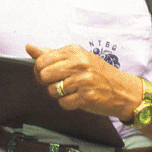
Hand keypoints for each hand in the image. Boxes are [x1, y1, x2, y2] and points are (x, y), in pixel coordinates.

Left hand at [25, 43, 139, 117]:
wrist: (123, 90)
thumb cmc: (97, 73)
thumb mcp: (76, 58)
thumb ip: (51, 54)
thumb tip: (29, 47)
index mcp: (74, 51)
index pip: (41, 61)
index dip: (40, 71)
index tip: (49, 74)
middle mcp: (78, 63)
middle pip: (43, 75)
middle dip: (48, 83)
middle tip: (61, 83)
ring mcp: (83, 80)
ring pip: (52, 91)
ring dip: (60, 94)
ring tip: (73, 90)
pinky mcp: (87, 96)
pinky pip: (63, 103)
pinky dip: (68, 103)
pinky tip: (79, 98)